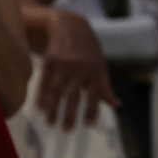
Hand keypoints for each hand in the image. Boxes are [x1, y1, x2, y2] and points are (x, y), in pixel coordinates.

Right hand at [36, 9, 120, 129]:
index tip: (88, 125)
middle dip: (70, 115)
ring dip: (53, 109)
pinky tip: (40, 109)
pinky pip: (44, 82)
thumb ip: (105, 87)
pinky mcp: (50, 61)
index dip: (92, 110)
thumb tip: (117, 105)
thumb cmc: (89, 51)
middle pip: (74, 96)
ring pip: (56, 91)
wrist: (71, 26)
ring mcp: (63, 65)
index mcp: (96, 70)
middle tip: (67, 131)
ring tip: (50, 124)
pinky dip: (41, 96)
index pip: (95, 95)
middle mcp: (80, 68)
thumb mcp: (101, 65)